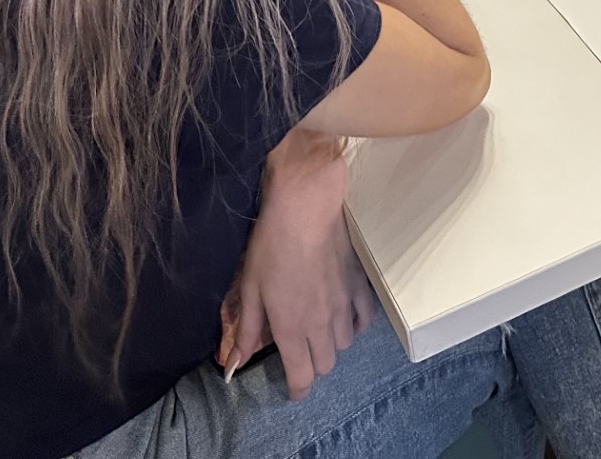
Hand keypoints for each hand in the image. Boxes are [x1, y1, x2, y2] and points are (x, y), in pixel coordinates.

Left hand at [218, 129, 375, 400]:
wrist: (306, 210)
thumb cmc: (271, 247)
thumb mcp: (250, 288)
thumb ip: (248, 330)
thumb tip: (236, 362)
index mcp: (292, 329)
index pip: (302, 377)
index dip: (297, 390)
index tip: (293, 391)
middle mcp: (322, 325)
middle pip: (325, 365)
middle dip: (312, 366)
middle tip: (300, 352)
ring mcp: (345, 306)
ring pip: (345, 344)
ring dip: (331, 344)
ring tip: (319, 329)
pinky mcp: (359, 286)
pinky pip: (364, 319)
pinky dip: (355, 325)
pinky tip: (346, 316)